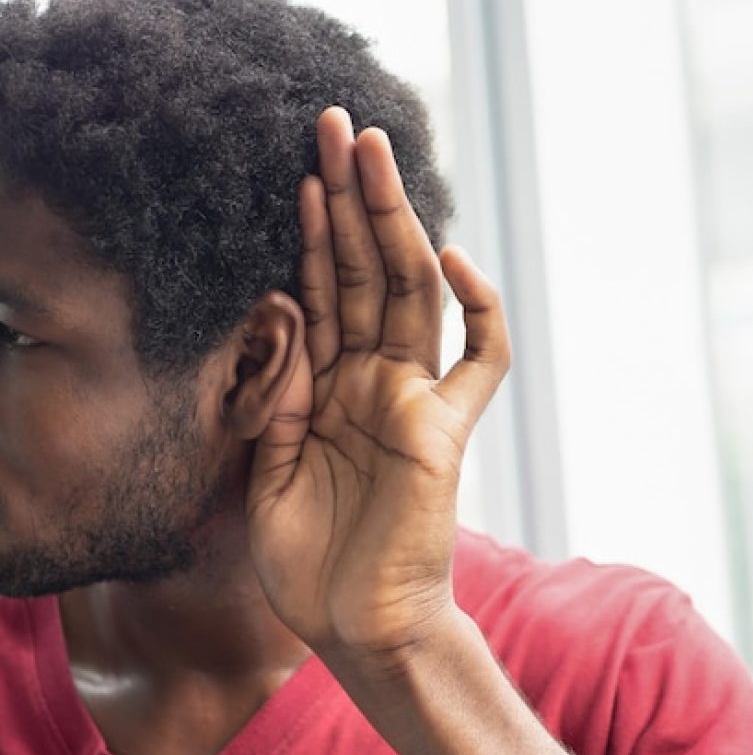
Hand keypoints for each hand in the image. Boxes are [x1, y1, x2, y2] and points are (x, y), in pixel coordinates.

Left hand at [245, 106, 510, 657]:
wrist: (357, 626)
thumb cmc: (312, 559)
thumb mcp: (270, 466)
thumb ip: (280, 391)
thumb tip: (282, 310)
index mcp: (330, 388)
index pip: (324, 292)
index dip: (313, 235)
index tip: (301, 176)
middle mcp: (374, 381)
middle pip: (365, 273)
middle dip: (353, 200)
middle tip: (339, 128)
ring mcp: (414, 399)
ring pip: (409, 295)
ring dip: (393, 224)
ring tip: (374, 156)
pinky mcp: (448, 430)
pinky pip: (479, 360)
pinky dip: (475, 309)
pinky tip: (447, 258)